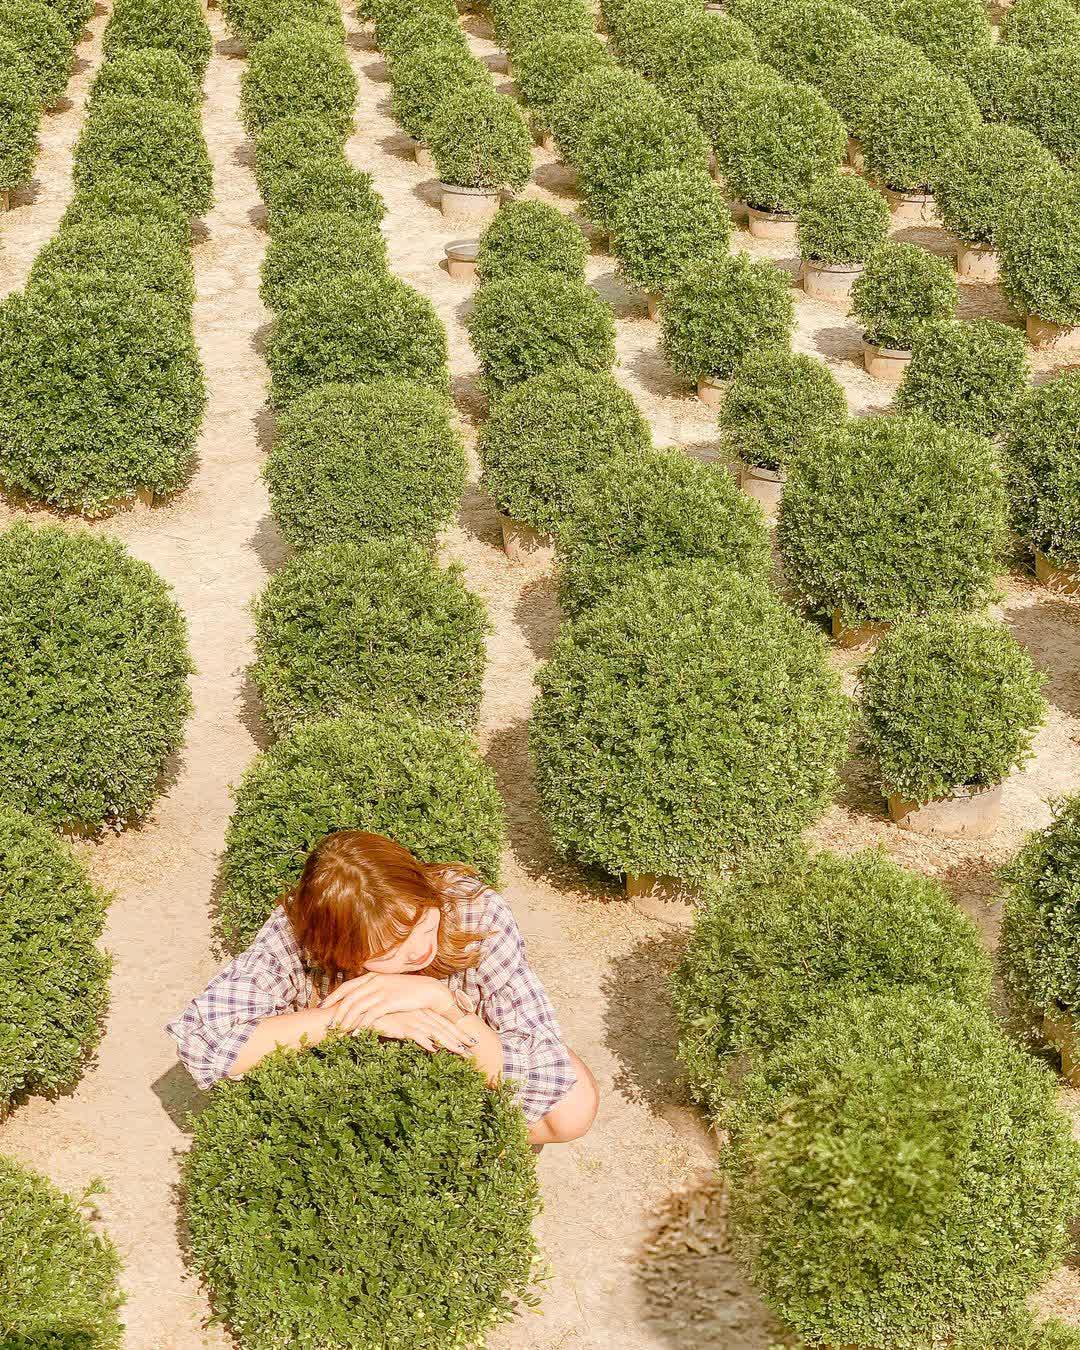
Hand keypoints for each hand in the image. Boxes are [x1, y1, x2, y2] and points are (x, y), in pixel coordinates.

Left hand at [319, 973, 452, 1030]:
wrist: (429, 991)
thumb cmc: (408, 990)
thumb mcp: (389, 985)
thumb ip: (374, 989)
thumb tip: (361, 997)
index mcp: (373, 977)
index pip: (348, 986)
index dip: (334, 996)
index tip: (322, 1006)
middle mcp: (375, 982)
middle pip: (349, 997)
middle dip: (336, 1011)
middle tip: (328, 1023)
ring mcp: (382, 991)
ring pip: (357, 1007)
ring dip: (346, 1020)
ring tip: (338, 1031)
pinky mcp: (390, 1002)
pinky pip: (370, 1015)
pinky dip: (361, 1025)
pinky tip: (356, 1034)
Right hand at [370, 1010, 478, 1056]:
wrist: (365, 1009)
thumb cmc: (384, 1017)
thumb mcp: (404, 1022)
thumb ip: (418, 1030)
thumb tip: (432, 1044)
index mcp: (423, 1011)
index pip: (445, 1022)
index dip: (458, 1032)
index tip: (471, 1041)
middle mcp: (420, 1014)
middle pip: (445, 1027)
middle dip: (460, 1038)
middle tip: (474, 1047)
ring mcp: (412, 1019)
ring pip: (436, 1032)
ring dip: (450, 1043)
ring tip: (462, 1052)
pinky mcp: (401, 1025)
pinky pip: (416, 1035)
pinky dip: (425, 1042)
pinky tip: (434, 1050)